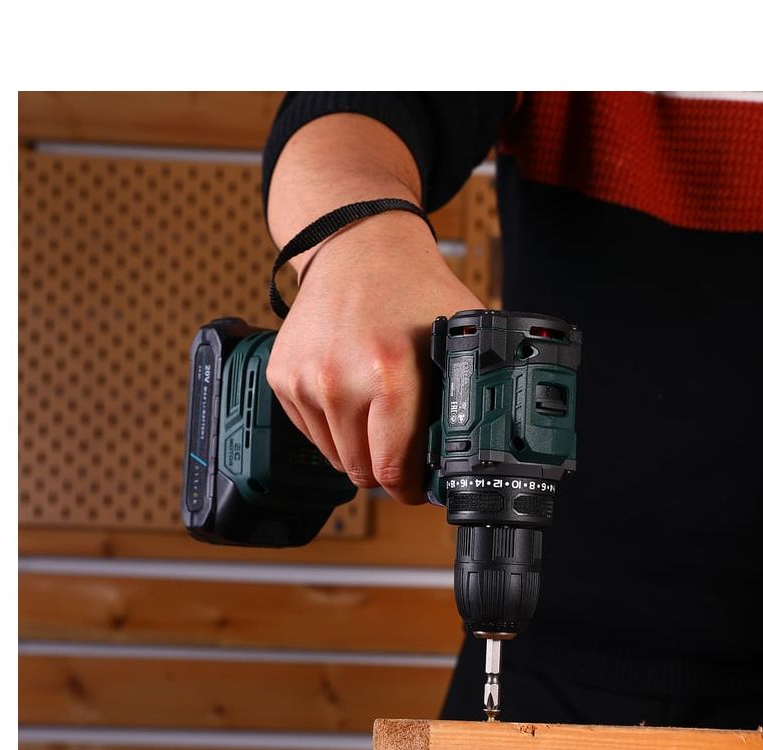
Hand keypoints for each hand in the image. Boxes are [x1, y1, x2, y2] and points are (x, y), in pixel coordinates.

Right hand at [266, 211, 482, 503]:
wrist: (357, 246)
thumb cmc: (413, 289)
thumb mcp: (459, 337)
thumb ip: (469, 392)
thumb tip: (480, 450)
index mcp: (390, 374)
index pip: (393, 470)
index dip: (413, 490)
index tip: (422, 488)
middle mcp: (339, 381)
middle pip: (362, 471)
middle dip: (388, 470)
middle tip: (406, 453)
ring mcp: (305, 381)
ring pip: (335, 457)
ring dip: (359, 450)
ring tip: (380, 417)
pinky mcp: (281, 377)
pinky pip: (311, 432)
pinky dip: (333, 427)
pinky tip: (353, 396)